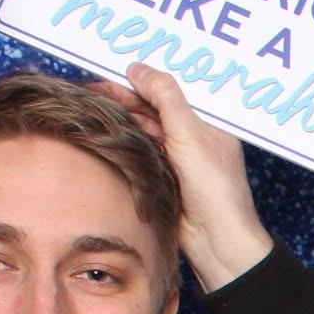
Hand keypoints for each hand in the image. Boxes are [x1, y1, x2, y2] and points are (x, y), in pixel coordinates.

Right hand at [92, 64, 273, 290]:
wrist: (218, 244)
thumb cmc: (215, 190)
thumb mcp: (190, 135)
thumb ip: (166, 98)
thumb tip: (139, 69)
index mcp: (209, 125)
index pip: (173, 94)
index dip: (146, 81)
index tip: (118, 71)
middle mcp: (195, 140)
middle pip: (156, 111)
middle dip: (128, 99)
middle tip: (96, 88)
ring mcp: (179, 161)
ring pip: (146, 132)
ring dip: (124, 119)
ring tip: (96, 105)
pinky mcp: (165, 180)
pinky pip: (142, 154)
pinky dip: (126, 143)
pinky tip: (108, 132)